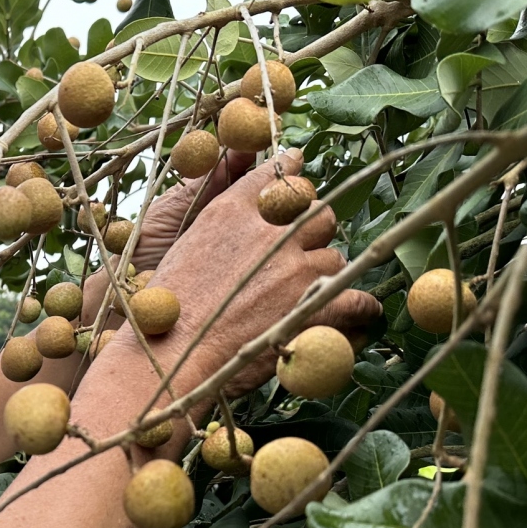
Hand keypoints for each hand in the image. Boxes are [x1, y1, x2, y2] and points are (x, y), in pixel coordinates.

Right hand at [146, 149, 380, 397]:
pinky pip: (358, 300)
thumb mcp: (180, 249)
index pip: (276, 178)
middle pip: (317, 214)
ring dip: (325, 276)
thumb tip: (239, 214)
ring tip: (313, 295)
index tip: (299, 172)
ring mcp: (295, 267)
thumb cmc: (166, 312)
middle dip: (315, 232)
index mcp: (231, 213)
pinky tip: (358, 316)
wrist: (171, 356)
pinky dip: (360, 311)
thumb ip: (216, 225)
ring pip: (334, 259)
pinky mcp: (316, 304)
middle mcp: (268, 232)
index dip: (292, 178)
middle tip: (303, 254)